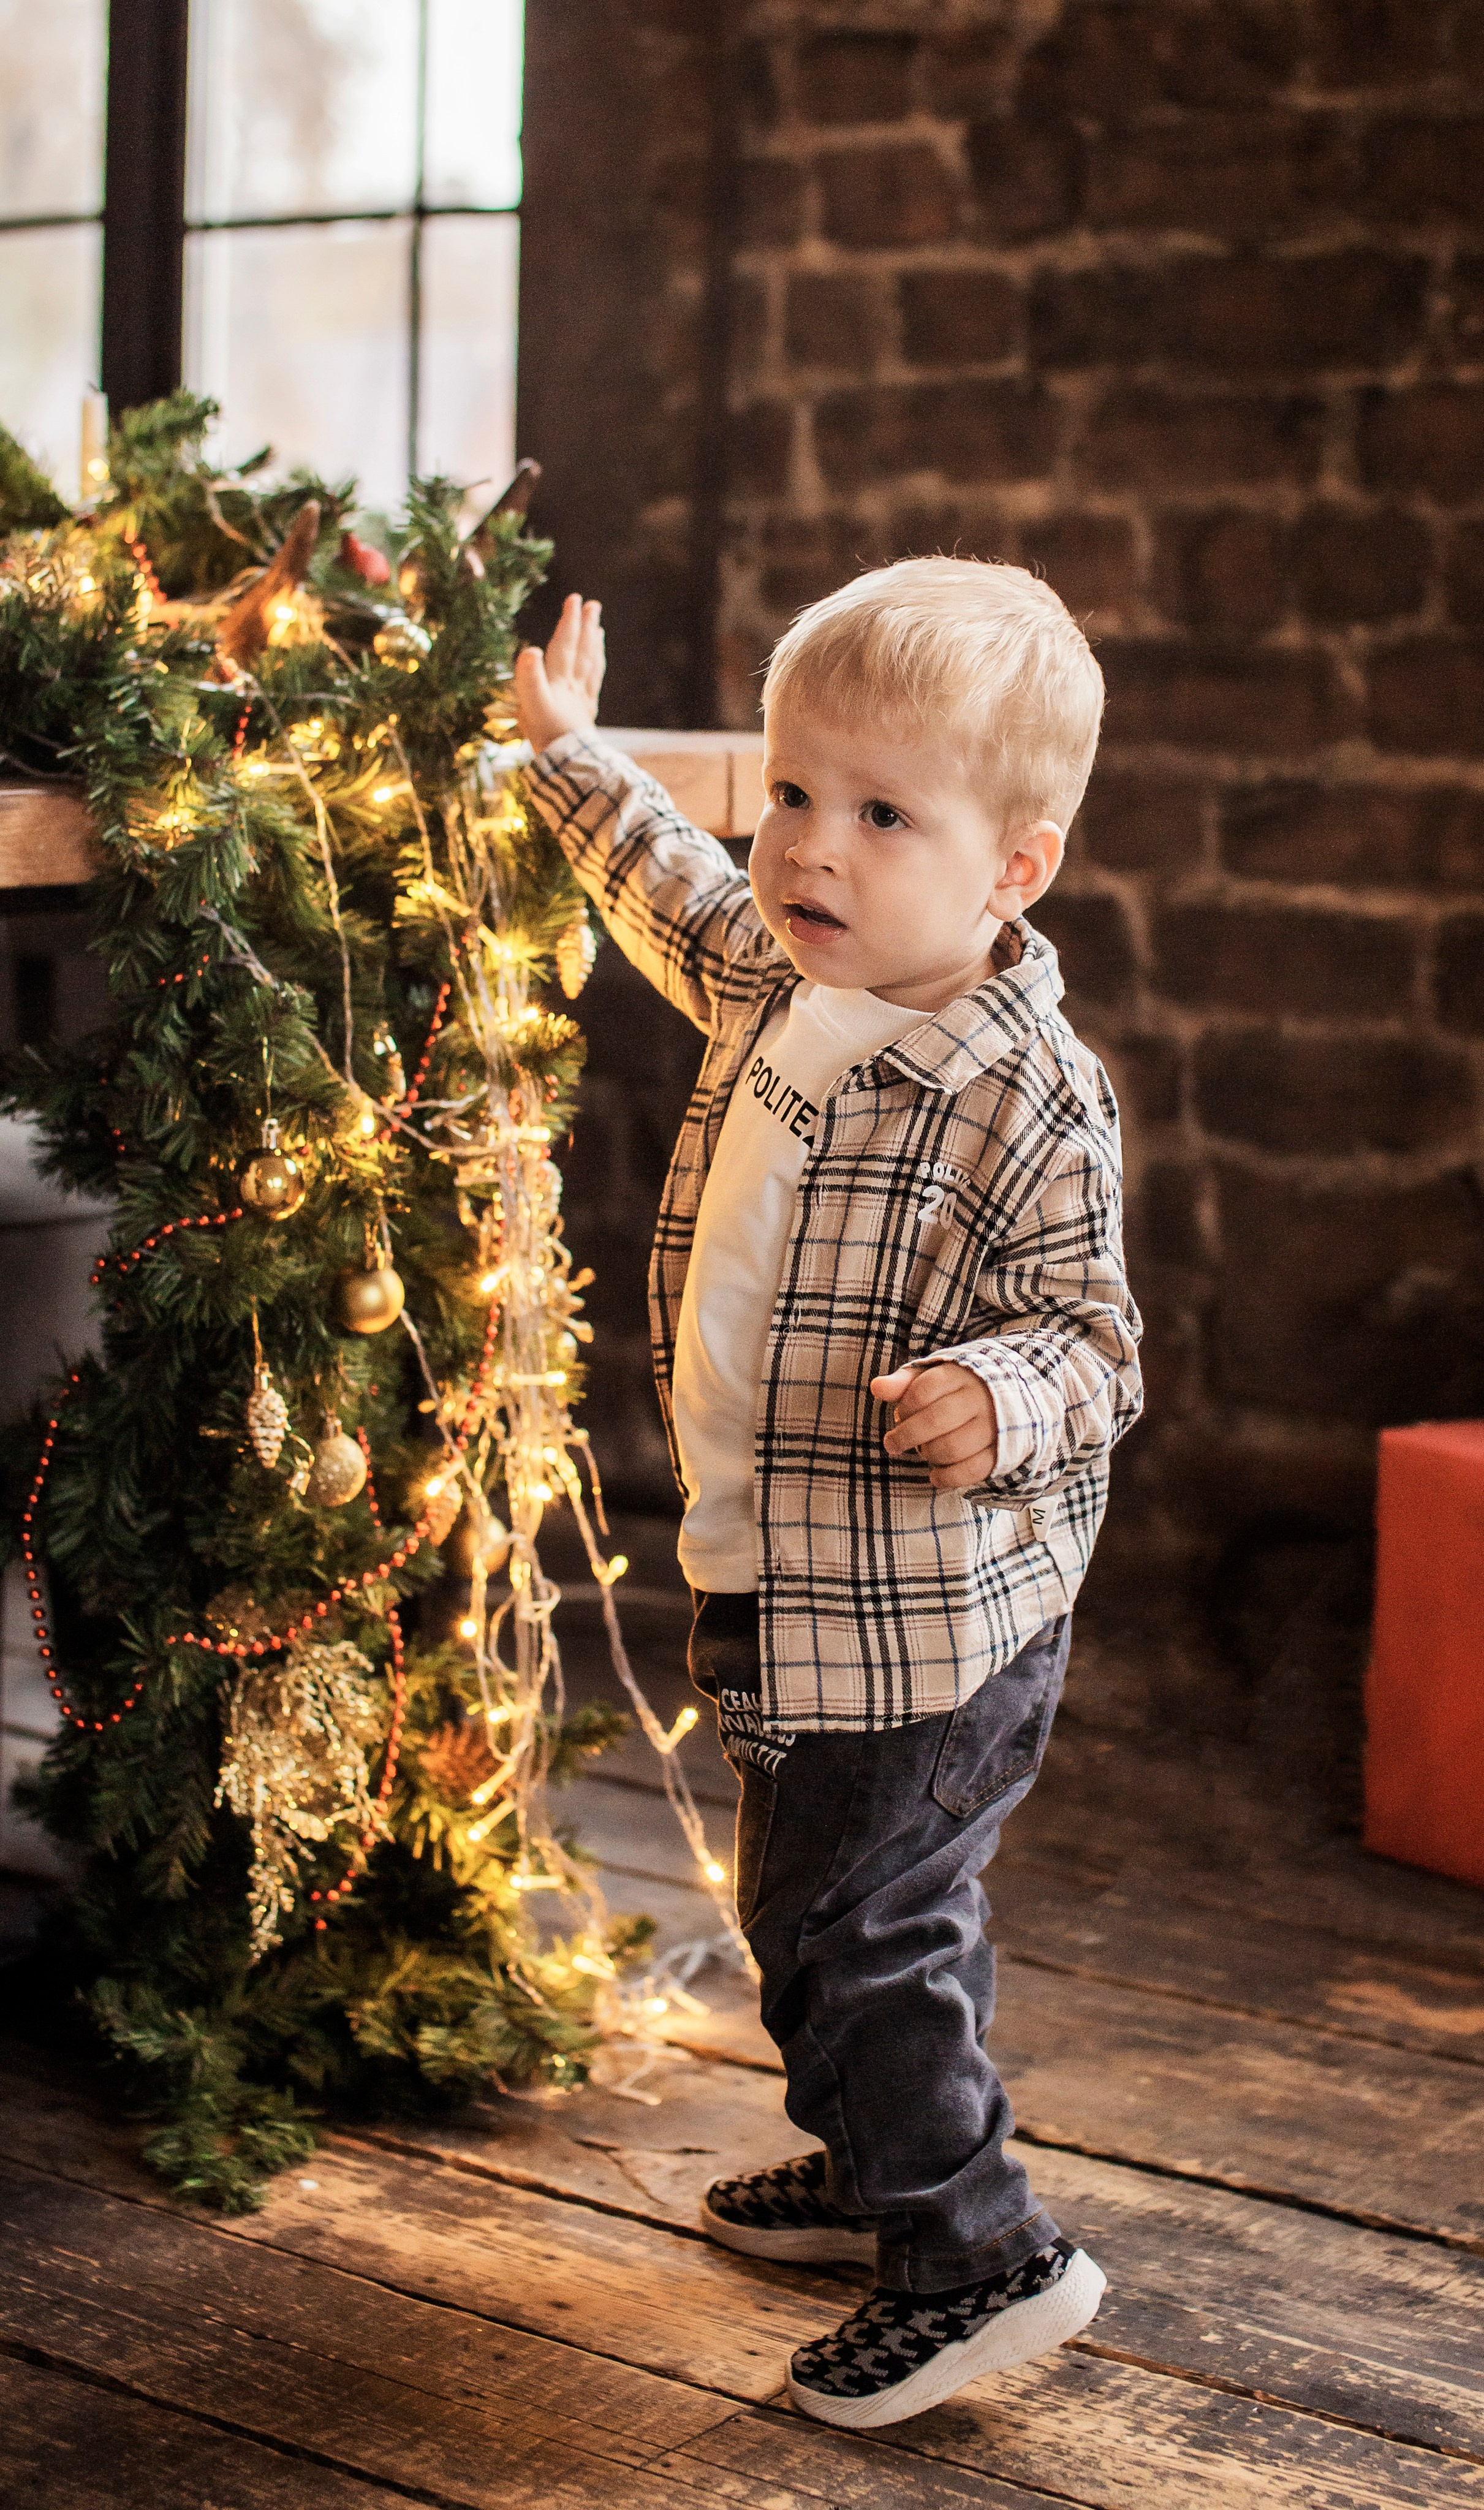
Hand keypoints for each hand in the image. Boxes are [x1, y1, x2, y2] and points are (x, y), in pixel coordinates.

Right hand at [514, 591, 605, 751]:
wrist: (567, 766)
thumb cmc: (546, 735)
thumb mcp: (532, 706)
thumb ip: (529, 678)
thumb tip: (530, 650)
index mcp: (559, 681)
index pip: (565, 645)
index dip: (569, 622)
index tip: (575, 599)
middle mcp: (573, 687)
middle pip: (582, 652)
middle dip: (586, 628)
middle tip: (593, 606)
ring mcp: (581, 701)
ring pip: (591, 667)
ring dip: (594, 646)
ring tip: (598, 630)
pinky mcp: (585, 716)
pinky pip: (593, 686)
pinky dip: (596, 671)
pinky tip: (596, 667)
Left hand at [871, 1362, 997, 1492]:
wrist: (1010, 1396)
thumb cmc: (958, 1389)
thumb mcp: (933, 1378)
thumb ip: (904, 1383)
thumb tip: (876, 1388)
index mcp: (960, 1376)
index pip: (923, 1391)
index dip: (904, 1407)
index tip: (899, 1415)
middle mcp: (979, 1399)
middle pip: (935, 1420)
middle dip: (906, 1436)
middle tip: (892, 1443)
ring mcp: (994, 1426)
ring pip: (953, 1447)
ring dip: (929, 1454)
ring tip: (922, 1452)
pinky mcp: (1001, 1452)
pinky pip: (973, 1470)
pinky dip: (949, 1477)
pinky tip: (935, 1477)